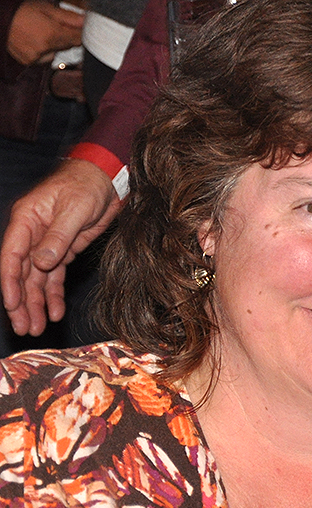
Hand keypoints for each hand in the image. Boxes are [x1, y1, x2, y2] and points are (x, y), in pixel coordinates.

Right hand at [2, 160, 122, 334]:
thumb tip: (41, 263)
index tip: (12, 305)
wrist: (105, 180)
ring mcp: (46, 245)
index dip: (9, 283)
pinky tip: (55, 311)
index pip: (11, 257)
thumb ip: (58, 236)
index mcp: (25, 220)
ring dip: (36, 304)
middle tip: (23, 328)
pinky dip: (54, 295)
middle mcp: (31, 235)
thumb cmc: (86, 186)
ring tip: (37, 327)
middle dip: (21, 302)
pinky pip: (54, 277)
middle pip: (21, 274)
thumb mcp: (74, 209)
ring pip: (36, 280)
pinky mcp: (63, 251)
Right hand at [6, 0, 83, 65]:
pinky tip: (34, 40)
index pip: (77, 39)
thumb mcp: (46, 8)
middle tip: (53, 25)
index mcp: (51, 34)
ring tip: (40, 32)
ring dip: (53, 45)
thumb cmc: (21, 9)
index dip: (80, 33)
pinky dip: (42, 51)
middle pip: (66, 46)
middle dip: (65, 36)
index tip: (79, 28)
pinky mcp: (27, 61)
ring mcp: (35, 57)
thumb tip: (86, 21)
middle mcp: (44, 48)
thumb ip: (68, 17)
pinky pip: (42, 58)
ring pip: (54, 53)